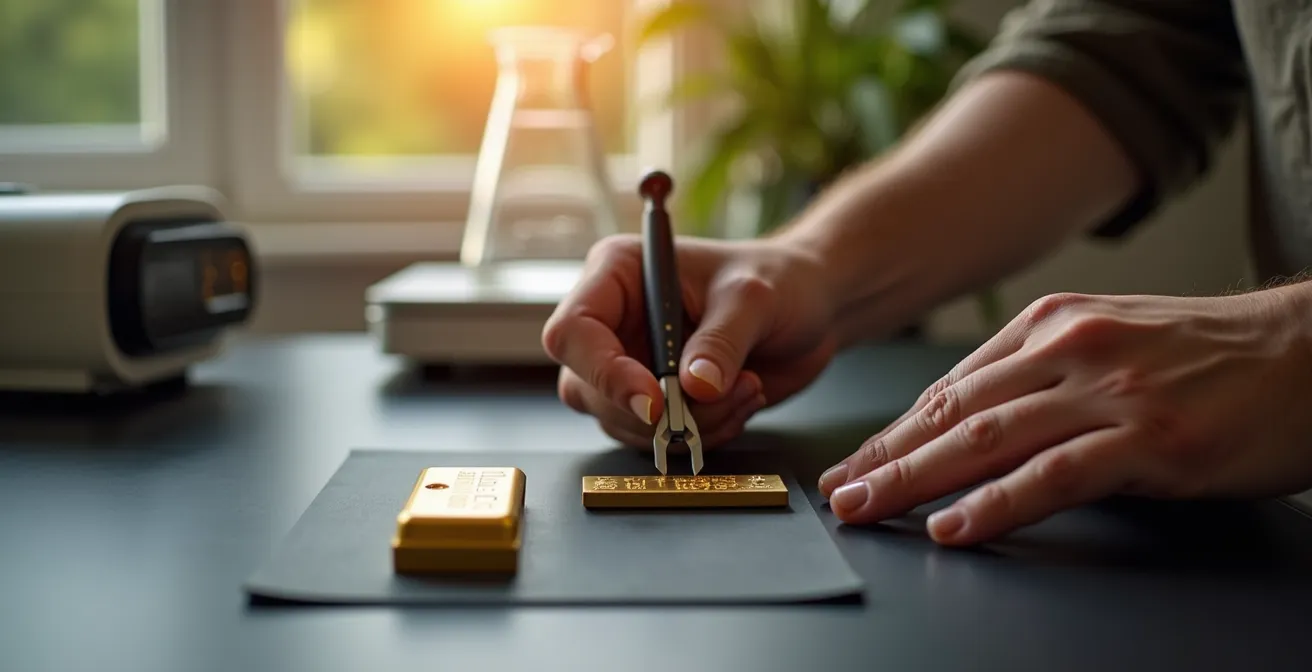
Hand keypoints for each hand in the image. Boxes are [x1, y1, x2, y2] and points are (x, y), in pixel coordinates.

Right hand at [543, 234, 838, 448]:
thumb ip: (721, 342)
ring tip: (746, 390)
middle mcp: (612, 322)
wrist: (811, 308)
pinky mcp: (655, 399)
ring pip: (624, 423)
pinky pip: (657, 439)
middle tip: (721, 395)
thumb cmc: (779, 280)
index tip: (655, 400)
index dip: (604, 372)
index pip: (572, 332)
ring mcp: (630, 364)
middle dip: (657, 410)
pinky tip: (741, 401)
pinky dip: (703, 434)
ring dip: (690, 425)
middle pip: (588, 388)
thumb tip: (694, 387)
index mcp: (617, 275)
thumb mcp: (753, 300)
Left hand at [818, 288, 1311, 544]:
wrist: (1307, 352)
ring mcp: (1107, 392)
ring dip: (915, 479)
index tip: (854, 463)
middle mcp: (1067, 349)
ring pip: (987, 440)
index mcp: (1049, 323)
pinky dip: (996, 504)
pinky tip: (954, 525)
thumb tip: (965, 415)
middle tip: (838, 493)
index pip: (951, 387)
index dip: (894, 432)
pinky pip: (1054, 476)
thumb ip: (1037, 371)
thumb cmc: (1207, 353)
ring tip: (867, 509)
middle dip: (886, 457)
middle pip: (953, 412)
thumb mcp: (1109, 339)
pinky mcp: (1148, 438)